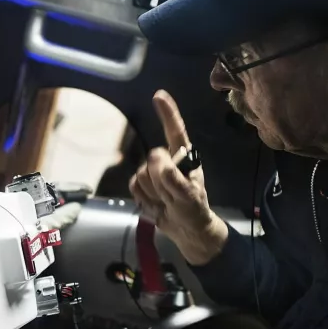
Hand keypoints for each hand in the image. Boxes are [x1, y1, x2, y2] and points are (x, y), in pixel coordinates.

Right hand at [128, 90, 227, 265]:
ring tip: (167, 203)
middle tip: (172, 197)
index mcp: (184, 157)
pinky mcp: (143, 186)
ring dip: (153, 193)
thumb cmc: (194, 210)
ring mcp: (154, 173)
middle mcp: (167, 160)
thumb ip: (173, 178)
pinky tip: (157, 207)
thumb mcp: (188, 197)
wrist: (186, 232)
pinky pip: (134, 187)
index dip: (168, 113)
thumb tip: (155, 157)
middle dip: (159, 181)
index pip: (175, 132)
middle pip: (151, 160)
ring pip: (141, 175)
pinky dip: (144, 199)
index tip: (159, 96)